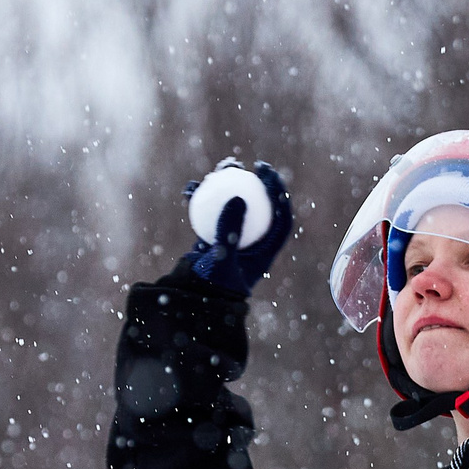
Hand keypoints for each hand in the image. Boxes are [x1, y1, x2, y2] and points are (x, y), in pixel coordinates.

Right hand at [181, 159, 292, 296]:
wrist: (188, 301)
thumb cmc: (211, 286)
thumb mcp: (221, 257)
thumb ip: (230, 229)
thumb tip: (237, 196)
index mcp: (264, 253)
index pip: (280, 220)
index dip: (279, 195)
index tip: (269, 175)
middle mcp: (250, 246)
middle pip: (258, 209)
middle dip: (255, 184)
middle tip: (246, 166)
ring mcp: (230, 242)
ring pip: (232, 208)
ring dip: (227, 187)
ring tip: (220, 169)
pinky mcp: (210, 240)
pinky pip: (208, 216)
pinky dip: (200, 203)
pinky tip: (190, 188)